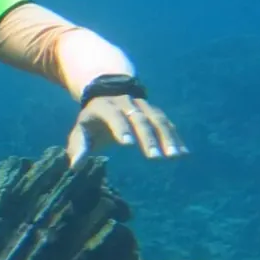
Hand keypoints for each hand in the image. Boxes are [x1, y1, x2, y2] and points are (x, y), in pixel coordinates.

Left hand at [65, 95, 187, 164]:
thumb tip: (75, 166)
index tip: (128, 144)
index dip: (121, 128)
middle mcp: (127, 104)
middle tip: (154, 157)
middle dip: (148, 138)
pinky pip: (167, 123)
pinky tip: (184, 153)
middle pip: (139, 119)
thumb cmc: (92, 120)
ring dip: (168, 137)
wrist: (106, 92)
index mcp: (106, 107)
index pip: (114, 116)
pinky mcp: (155, 112)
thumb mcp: (80, 130)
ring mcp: (143, 106)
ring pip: (158, 119)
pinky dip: (176, 137)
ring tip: (175, 156)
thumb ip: (78, 147)